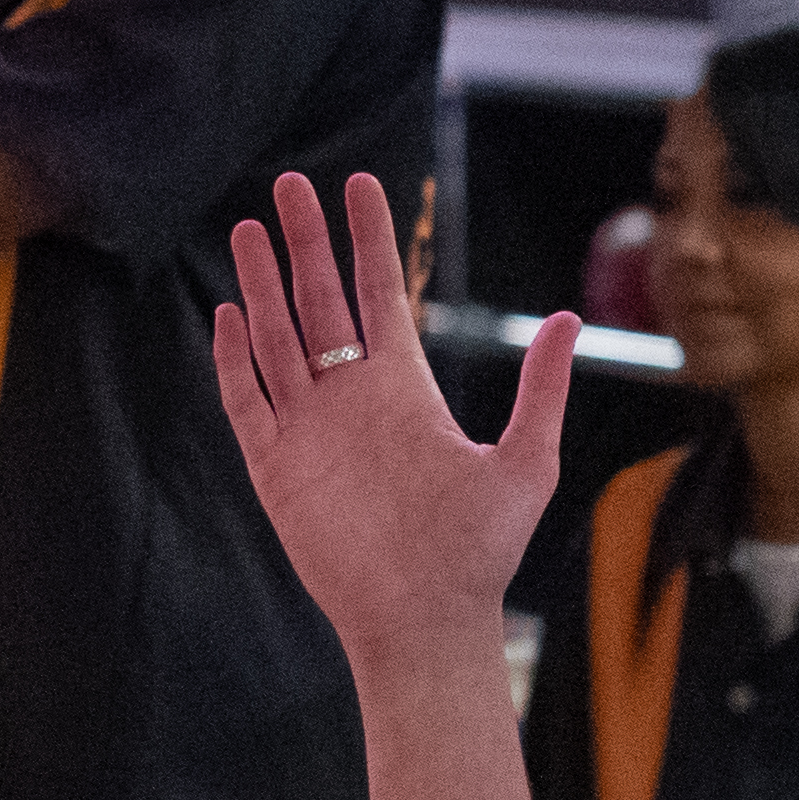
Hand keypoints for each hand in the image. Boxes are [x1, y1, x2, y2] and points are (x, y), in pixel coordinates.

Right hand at [213, 168, 575, 675]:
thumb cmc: (480, 552)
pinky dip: (235, 358)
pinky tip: (228, 313)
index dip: (368, 239)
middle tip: (291, 181)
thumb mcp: (524, 464)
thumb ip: (541, 392)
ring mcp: (310, 427)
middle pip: (321, 299)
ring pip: (276, 337)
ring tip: (251, 225)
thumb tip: (570, 319)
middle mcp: (352, 398)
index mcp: (404, 388)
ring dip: (263, 284)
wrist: (426, 618)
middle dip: (306, 241)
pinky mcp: (276, 463)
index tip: (360, 185)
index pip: (379, 294)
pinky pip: (246, 399)